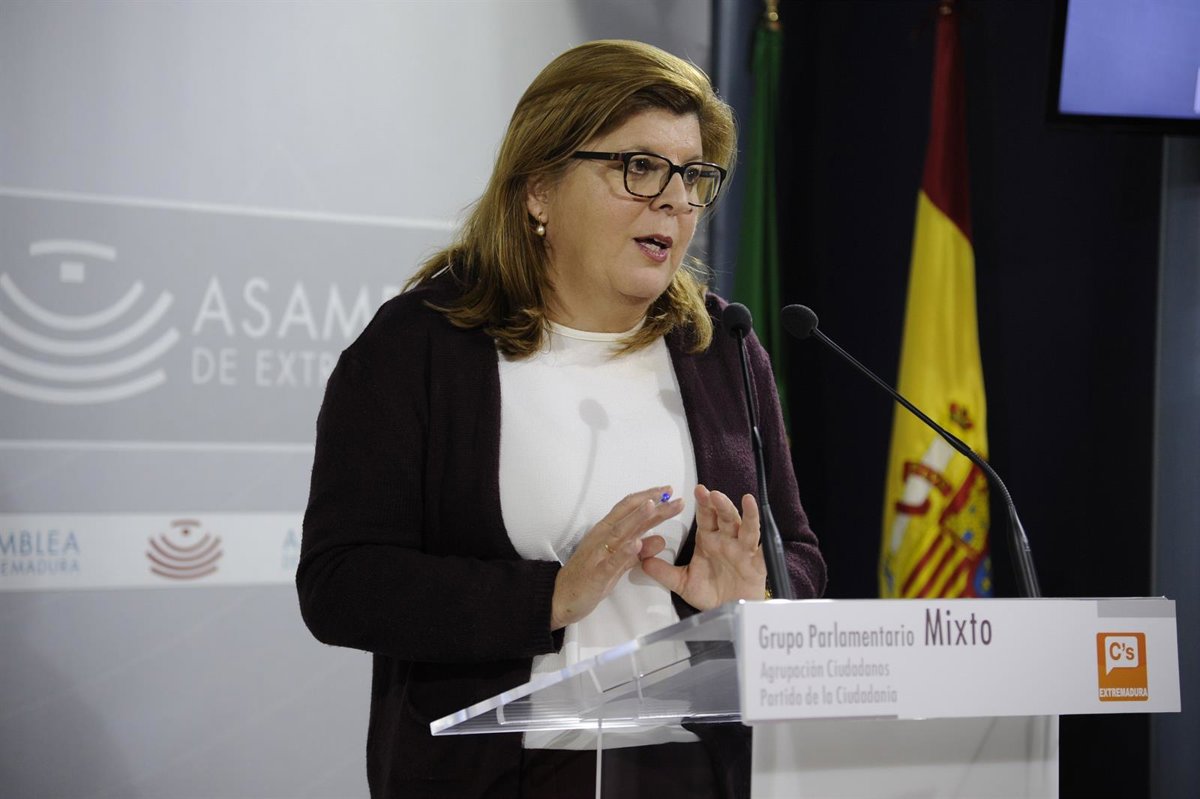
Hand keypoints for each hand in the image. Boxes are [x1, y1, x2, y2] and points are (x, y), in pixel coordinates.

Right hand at [550, 486, 683, 629]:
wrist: (561, 597)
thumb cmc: (588, 577)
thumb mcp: (617, 563)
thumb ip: (637, 551)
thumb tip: (659, 540)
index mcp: (606, 532)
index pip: (628, 508)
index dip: (648, 497)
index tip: (667, 490)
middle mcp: (602, 537)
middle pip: (628, 515)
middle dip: (651, 504)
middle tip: (672, 494)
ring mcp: (599, 554)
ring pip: (619, 532)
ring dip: (637, 518)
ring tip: (653, 507)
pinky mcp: (597, 573)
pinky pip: (612, 561)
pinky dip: (624, 552)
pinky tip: (637, 544)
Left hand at [640, 484, 767, 610]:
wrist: (729, 614)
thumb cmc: (711, 594)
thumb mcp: (682, 582)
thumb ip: (663, 571)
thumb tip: (642, 560)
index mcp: (709, 540)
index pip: (706, 517)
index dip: (702, 504)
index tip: (697, 491)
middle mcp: (727, 541)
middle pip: (724, 516)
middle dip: (717, 504)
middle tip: (708, 493)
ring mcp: (742, 550)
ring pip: (743, 526)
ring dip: (740, 512)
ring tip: (737, 499)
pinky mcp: (756, 562)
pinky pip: (760, 546)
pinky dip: (761, 533)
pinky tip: (760, 520)